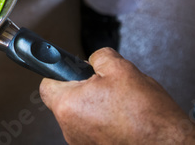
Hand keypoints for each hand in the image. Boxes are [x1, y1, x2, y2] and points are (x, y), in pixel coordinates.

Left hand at [39, 48, 194, 144]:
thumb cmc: (147, 115)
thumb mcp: (122, 69)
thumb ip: (99, 58)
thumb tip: (94, 60)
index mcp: (68, 105)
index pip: (47, 83)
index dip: (60, 72)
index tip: (69, 69)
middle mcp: (70, 129)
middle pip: (67, 101)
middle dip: (85, 90)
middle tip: (107, 86)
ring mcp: (82, 144)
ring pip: (82, 117)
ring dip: (97, 108)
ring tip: (122, 105)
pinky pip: (94, 131)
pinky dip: (106, 124)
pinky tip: (125, 120)